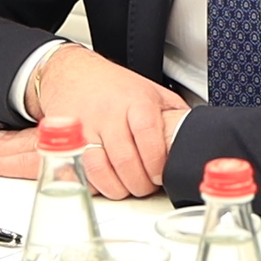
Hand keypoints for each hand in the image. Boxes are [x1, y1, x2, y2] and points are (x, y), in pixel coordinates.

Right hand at [0, 44, 188, 196]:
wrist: (71, 72)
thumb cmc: (113, 86)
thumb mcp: (150, 90)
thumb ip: (172, 114)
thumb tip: (197, 136)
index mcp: (135, 101)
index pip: (148, 133)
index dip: (156, 161)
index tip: (160, 174)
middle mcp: (108, 113)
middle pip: (124, 159)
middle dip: (138, 183)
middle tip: (144, 186)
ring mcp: (83, 126)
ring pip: (98, 168)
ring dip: (114, 188)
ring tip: (124, 187)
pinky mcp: (63, 139)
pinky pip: (75, 169)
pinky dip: (89, 183)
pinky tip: (100, 182)